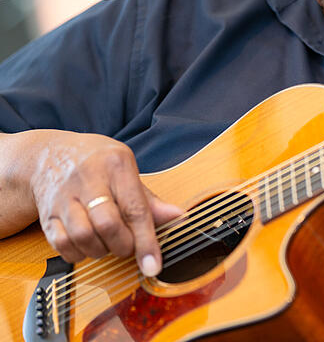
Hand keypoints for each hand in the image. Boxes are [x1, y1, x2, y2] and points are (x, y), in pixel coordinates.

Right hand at [29, 131, 182, 275]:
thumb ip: (150, 200)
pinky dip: (78, 253)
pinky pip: (61, 244)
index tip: (153, 266)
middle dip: (123, 245)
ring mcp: (64, 196)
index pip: (135, 208)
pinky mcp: (47, 213)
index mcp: (116, 165)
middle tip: (128, 246)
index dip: (146, 240)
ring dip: (100, 250)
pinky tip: (87, 244)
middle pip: (107, 224)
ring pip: (82, 236)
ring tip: (107, 243)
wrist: (51, 154)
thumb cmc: (99, 164)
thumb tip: (179, 217)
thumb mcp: (128, 171)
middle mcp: (88, 178)